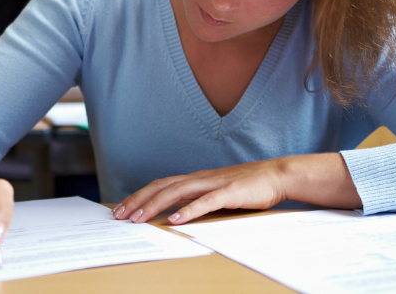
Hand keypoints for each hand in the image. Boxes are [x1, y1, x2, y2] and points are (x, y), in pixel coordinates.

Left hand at [113, 154, 360, 224]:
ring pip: (178, 192)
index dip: (140, 195)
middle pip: (162, 186)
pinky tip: (176, 220)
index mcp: (196, 178)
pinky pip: (205, 202)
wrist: (276, 175)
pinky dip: (189, 210)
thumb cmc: (247, 185)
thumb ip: (198, 198)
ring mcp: (214, 183)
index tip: (122, 208)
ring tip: (138, 218)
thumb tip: (176, 212)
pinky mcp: (229, 192)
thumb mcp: (217, 191)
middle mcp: (200, 178)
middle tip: (119, 215)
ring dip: (155, 205)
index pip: (161, 184)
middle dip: (138, 200)